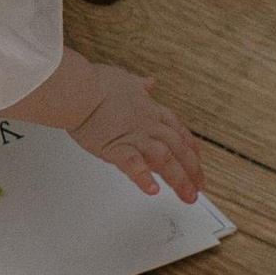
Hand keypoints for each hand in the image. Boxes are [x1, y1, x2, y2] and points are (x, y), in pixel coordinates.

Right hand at [11, 47, 203, 200]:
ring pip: (165, 159)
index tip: (196, 160)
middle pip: (178, 149)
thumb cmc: (96, 83)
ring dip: (178, 179)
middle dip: (192, 171)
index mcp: (150, 110)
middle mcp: (148, 124)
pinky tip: (152, 190)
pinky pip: (135, 166)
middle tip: (197, 188)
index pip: (178, 131)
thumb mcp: (125, 78)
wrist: (78, 90)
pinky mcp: (116, 148)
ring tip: (187, 196)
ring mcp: (134, 137)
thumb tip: (149, 82)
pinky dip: (145, 178)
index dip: (190, 148)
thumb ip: (139, 85)